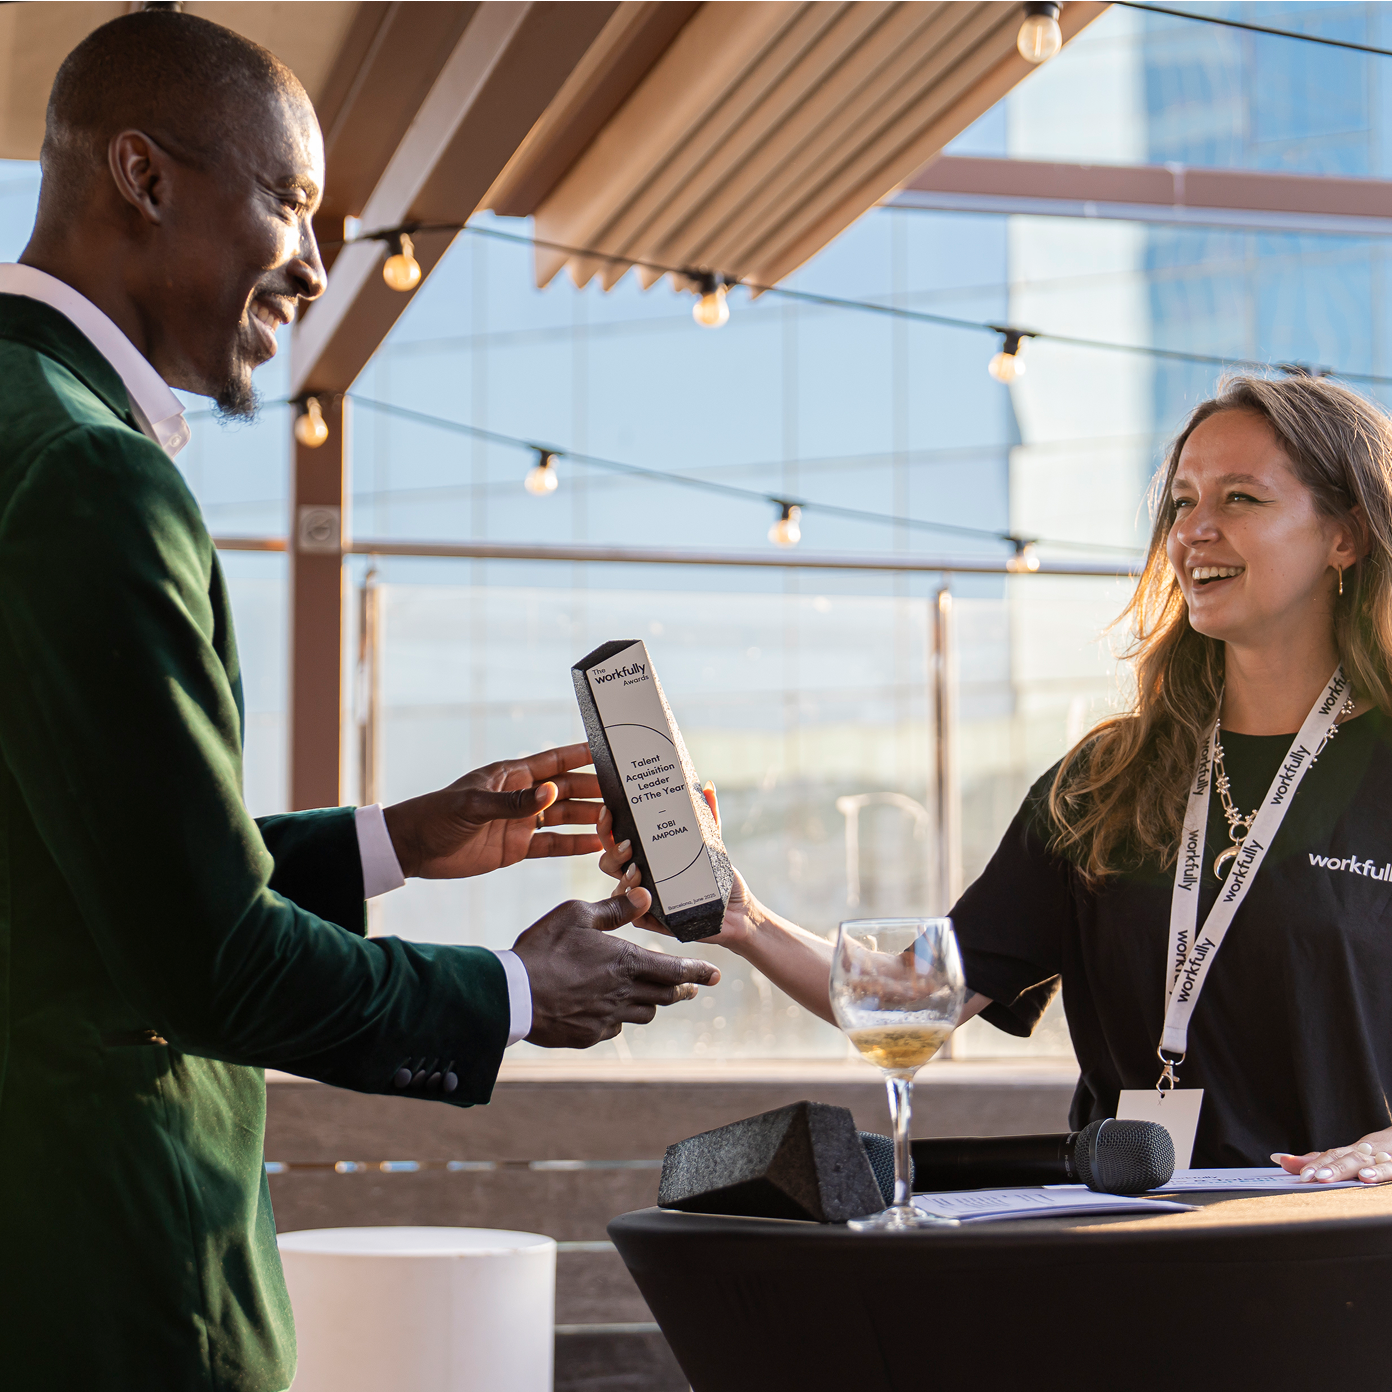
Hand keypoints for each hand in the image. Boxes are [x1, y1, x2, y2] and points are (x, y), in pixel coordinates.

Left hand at [383, 742, 601, 878]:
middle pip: (566, 790)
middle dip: (595, 790)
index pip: (554, 761)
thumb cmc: (437, 815)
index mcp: (512, 776)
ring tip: (618, 823)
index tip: (610, 750)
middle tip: (625, 793)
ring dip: (589, 819)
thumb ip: (513, 802)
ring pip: (563, 817)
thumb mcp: (473, 805)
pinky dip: (573, 846)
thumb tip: (550, 792)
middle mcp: (522, 796)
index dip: (582, 755)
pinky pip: (551, 845)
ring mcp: (521, 822)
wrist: (414, 848)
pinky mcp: (516, 848)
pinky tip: (595, 847)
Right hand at [512, 887, 720, 1047]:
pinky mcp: (589, 1035)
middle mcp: (624, 993)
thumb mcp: (576, 915)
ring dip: (651, 1004)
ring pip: (643, 1014)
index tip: (715, 975)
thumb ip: (614, 908)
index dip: (698, 972)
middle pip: (664, 996)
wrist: (513, 995)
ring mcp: (607, 1018)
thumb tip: (644, 896)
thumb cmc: (544, 948)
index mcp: (626, 962)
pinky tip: (608, 1009)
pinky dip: (618, 1018)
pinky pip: (614, 1027)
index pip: (675, 970)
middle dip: (681, 990)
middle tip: (691, 989)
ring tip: (651, 997)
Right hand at [595, 784, 757, 948]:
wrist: (737, 911)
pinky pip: (634, 915)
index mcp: (648, 855)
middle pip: (609, 861)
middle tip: (629, 845)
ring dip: (623, 877)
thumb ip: (707, 816)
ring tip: (638, 871)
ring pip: (617, 888)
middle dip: (612, 851)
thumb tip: (708, 786)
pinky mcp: (652, 920)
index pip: (617, 838)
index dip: (606, 825)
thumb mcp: (712, 844)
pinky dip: (635, 905)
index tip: (609, 810)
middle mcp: (642, 875)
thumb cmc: (719, 878)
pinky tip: (645, 896)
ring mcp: (644, 898)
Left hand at [1273, 1128, 1391, 1183]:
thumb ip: (1322, 1160)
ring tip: (1326, 1177)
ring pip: (1365, 1161)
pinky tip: (1367, 1177)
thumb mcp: (1353, 1156)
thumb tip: (1282, 1160)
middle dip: (1324, 1167)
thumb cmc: (1381, 1153)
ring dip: (1346, 1168)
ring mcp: (1387, 1158)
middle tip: (1305, 1177)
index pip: (1331, 1155)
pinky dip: (1380, 1171)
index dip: (1309, 1161)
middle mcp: (1370, 1152)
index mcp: (1356, 1152)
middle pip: (1345, 1157)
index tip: (1283, 1163)